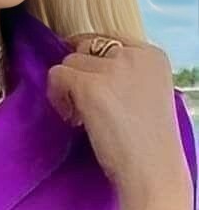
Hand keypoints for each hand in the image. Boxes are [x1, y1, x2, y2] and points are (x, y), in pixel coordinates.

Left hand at [46, 31, 190, 199]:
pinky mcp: (90, 85)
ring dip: (68, 88)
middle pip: (87, 48)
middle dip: (81, 75)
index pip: (111, 38)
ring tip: (81, 117)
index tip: (89, 84)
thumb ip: (127, 77)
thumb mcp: (148, 96)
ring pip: (69, 62)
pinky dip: (57, 97)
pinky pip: (56, 76)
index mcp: (153, 55)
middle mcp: (134, 55)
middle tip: (87, 107)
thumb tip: (88, 70)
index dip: (93, 60)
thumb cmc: (149, 147)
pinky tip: (73, 120)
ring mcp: (112, 68)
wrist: (152, 171)